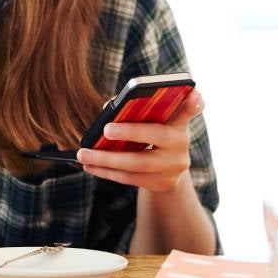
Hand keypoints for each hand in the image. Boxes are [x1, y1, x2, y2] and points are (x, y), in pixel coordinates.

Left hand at [77, 91, 203, 192]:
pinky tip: (91, 166)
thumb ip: (136, 109)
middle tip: (105, 129)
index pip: (190, 109)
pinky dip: (108, 172)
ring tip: (83, 154)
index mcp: (179, 121)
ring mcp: (174, 167)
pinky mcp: (163, 184)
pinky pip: (131, 179)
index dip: (194, 103)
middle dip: (129, 133)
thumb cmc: (153, 133)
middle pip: (157, 136)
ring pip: (138, 164)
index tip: (194, 94)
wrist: (167, 168)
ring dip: (106, 160)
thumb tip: (109, 108)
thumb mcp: (152, 120)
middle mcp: (182, 143)